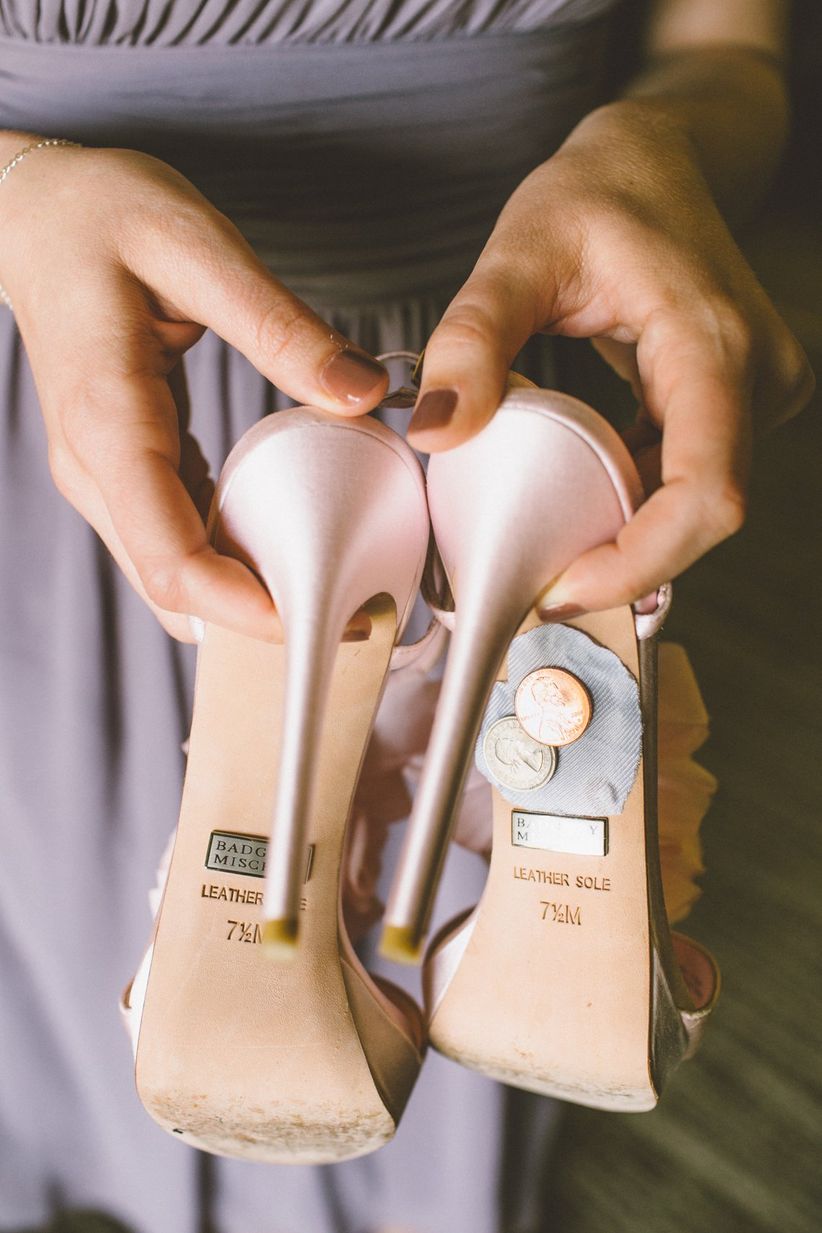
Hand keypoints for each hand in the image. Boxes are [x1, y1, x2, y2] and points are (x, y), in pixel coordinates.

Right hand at [0, 138, 387, 640]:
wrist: (36, 214)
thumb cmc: (103, 216)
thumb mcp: (198, 248)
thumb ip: (280, 326)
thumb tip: (363, 393)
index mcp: (109, 422)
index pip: (172, 556)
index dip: (244, 608)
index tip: (322, 621)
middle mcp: (96, 467)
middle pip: (173, 584)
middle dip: (261, 614)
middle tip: (356, 618)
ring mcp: (104, 476)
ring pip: (175, 571)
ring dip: (250, 593)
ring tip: (339, 586)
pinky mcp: (125, 469)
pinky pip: (180, 536)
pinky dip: (235, 555)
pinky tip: (293, 542)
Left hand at [408, 101, 813, 611]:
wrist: (658, 159)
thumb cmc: (596, 191)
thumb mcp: (519, 251)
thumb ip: (473, 337)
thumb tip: (435, 433)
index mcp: (712, 343)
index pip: (705, 491)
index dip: (641, 560)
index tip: (562, 586)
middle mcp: (756, 377)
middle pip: (703, 516)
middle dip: (625, 565)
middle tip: (539, 586)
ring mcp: (755, 395)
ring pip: (697, 507)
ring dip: (627, 540)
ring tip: (548, 551)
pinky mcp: (736, 406)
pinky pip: (687, 480)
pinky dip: (633, 506)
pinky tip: (579, 505)